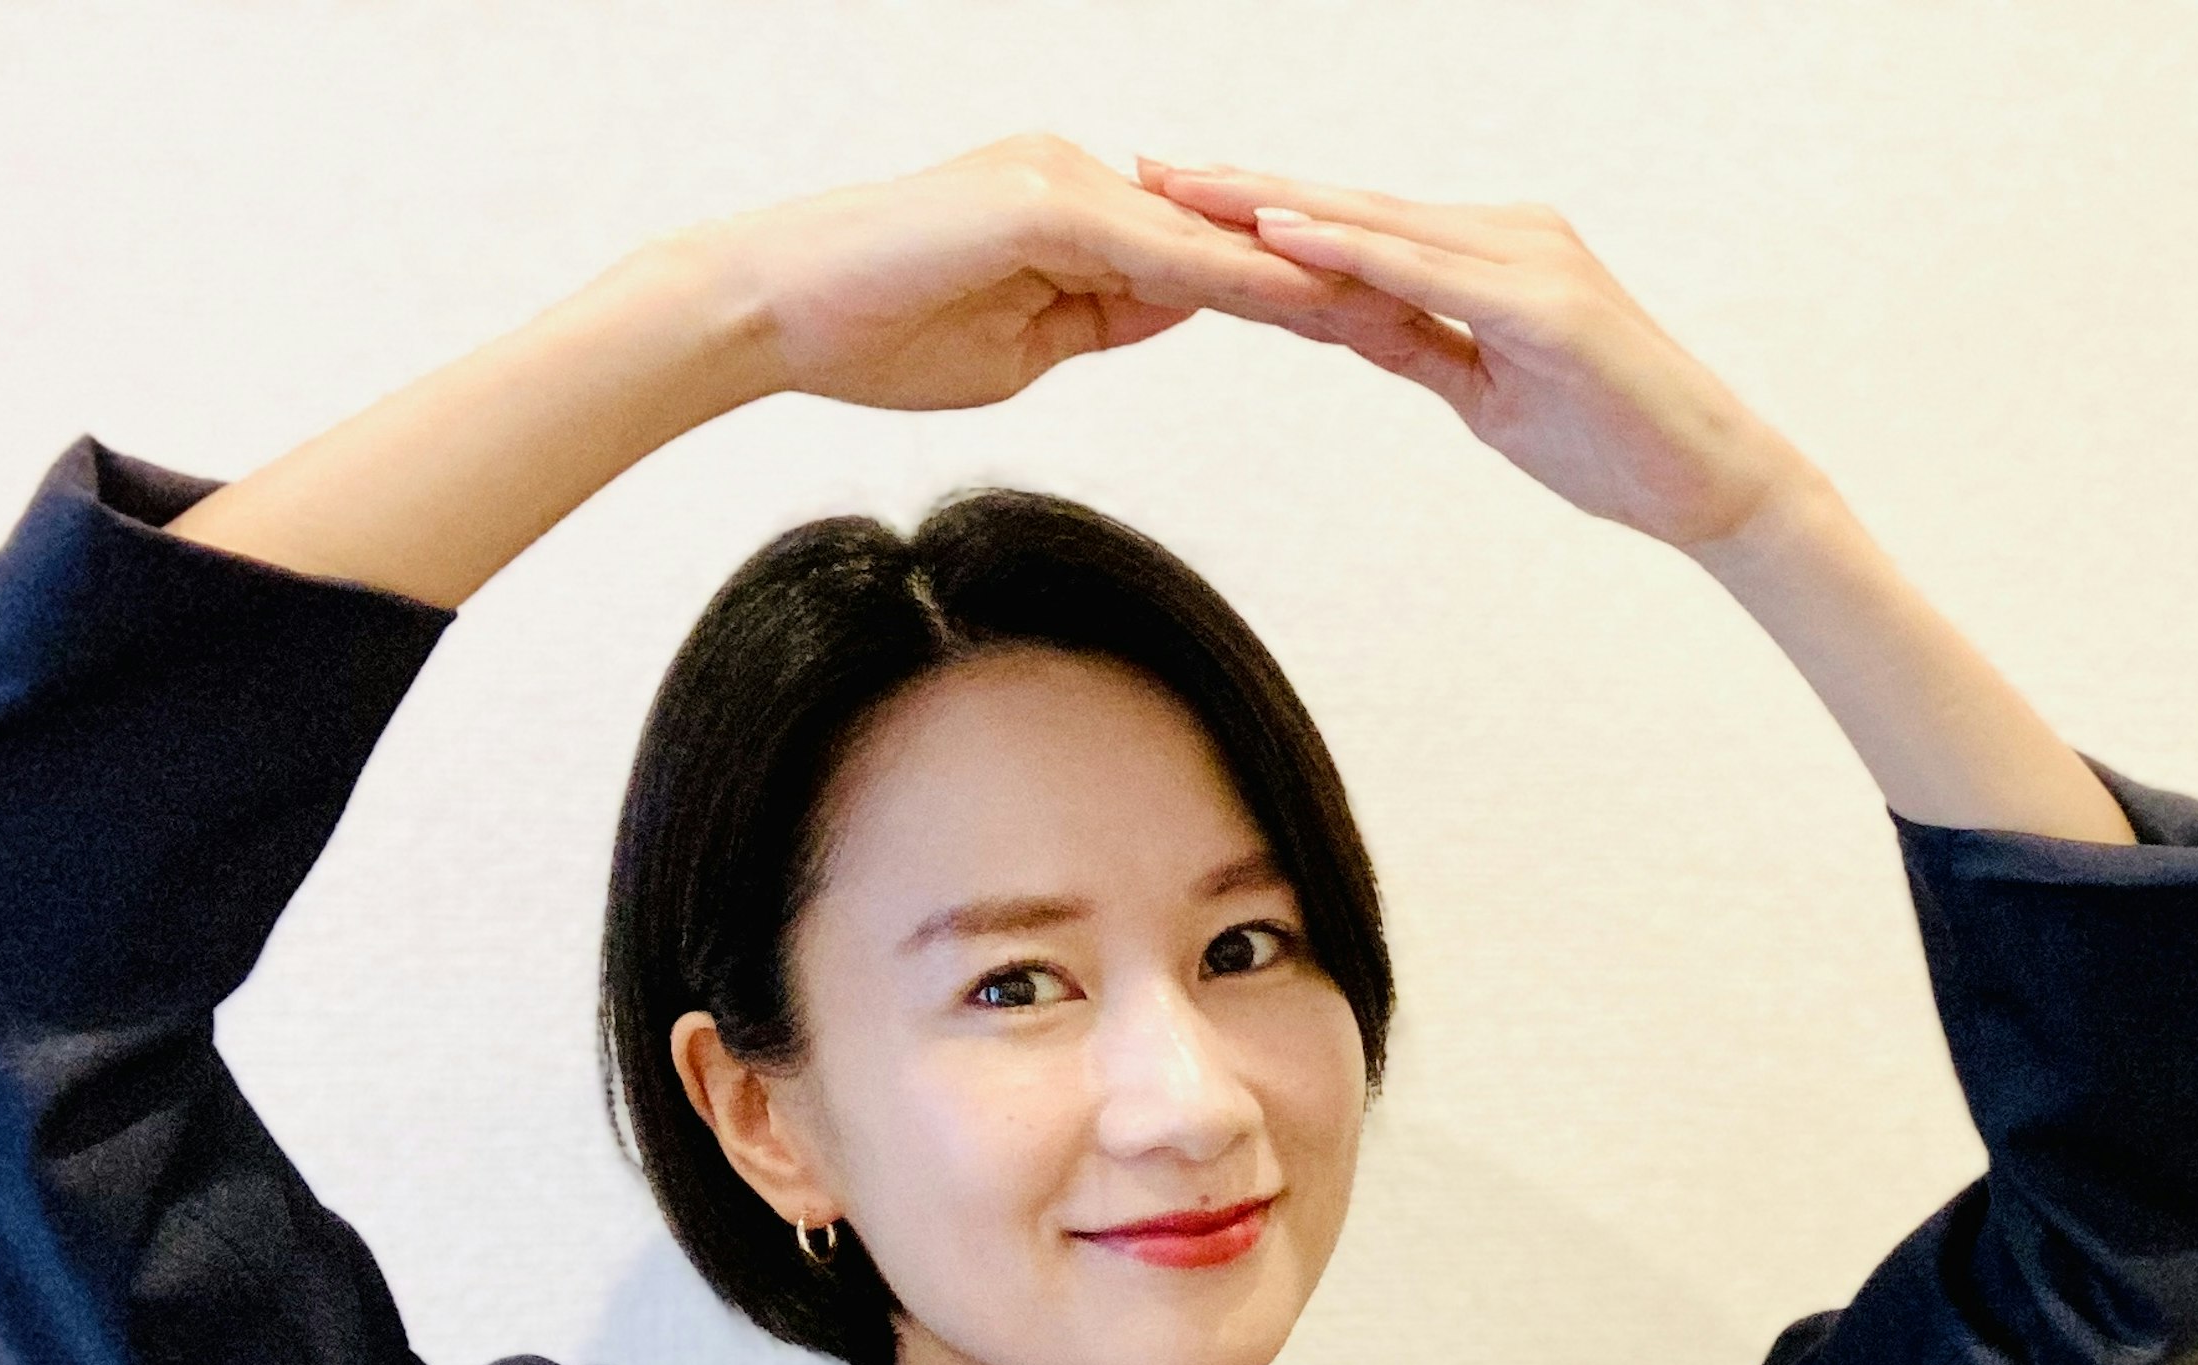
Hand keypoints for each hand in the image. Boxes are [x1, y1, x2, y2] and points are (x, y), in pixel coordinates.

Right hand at [683, 131, 1424, 413]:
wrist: (767, 313)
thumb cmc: (872, 336)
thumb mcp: (1018, 350)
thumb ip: (1098, 322)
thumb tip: (1168, 316)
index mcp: (1079, 214)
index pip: (1214, 264)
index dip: (1300, 298)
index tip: (1381, 331)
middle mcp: (1082, 180)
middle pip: (1232, 241)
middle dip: (1327, 281)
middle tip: (1430, 313)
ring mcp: (1063, 182)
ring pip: (1213, 240)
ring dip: (1304, 280)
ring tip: (1401, 311)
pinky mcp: (1040, 203)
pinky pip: (1164, 249)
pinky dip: (1238, 281)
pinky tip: (1307, 306)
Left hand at [1132, 158, 1817, 548]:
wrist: (1712, 485)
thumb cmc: (1614, 446)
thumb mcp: (1487, 395)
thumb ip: (1418, 345)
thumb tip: (1344, 321)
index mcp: (1487, 258)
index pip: (1355, 227)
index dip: (1264, 211)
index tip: (1178, 203)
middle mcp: (1506, 236)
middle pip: (1352, 207)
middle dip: (1245, 190)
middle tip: (1150, 168)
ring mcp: (1528, 261)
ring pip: (1378, 225)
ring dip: (1277, 206)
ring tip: (1188, 191)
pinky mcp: (1546, 305)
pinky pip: (1428, 272)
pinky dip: (1351, 251)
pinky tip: (1282, 237)